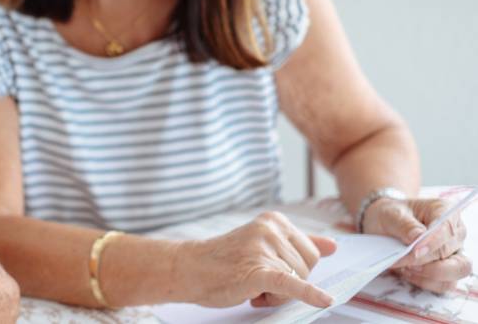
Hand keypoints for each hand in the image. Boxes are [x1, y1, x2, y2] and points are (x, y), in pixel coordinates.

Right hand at [176, 211, 335, 308]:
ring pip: (296, 282)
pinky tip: (325, 300)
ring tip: (249, 285)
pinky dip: (309, 294)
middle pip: (307, 268)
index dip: (294, 269)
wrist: (188, 269)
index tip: (268, 269)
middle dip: (287, 282)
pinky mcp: (257, 271)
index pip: (311, 253)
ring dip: (276, 293)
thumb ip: (299, 243)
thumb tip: (334, 246)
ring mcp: (263, 249)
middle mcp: (270, 230)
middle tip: (257, 281)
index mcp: (274, 221)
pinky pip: (290, 284)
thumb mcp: (262, 244)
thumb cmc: (224, 259)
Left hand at [361, 196, 470, 292]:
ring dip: (430, 274)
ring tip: (406, 268)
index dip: (433, 241)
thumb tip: (418, 239)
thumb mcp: (390, 214)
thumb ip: (405, 225)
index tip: (415, 250)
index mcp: (445, 211)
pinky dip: (426, 282)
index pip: (447, 228)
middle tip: (403, 260)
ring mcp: (455, 253)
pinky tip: (408, 273)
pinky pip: (445, 283)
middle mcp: (455, 233)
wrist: (384, 225)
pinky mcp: (448, 271)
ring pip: (457, 270)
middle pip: (452, 252)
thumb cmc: (391, 215)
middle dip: (425, 261)